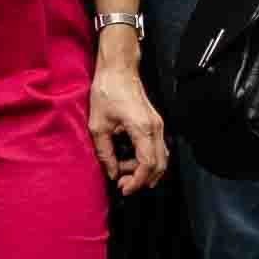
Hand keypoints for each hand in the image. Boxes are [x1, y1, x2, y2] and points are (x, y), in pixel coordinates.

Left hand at [89, 41, 168, 191]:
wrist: (118, 69)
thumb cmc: (107, 91)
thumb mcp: (98, 125)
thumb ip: (105, 153)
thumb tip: (111, 172)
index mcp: (142, 129)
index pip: (147, 165)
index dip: (136, 181)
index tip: (123, 188)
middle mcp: (155, 128)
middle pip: (159, 165)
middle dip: (141, 179)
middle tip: (122, 183)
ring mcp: (157, 125)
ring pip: (160, 158)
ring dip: (143, 170)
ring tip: (121, 170)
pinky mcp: (154, 123)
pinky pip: (157, 148)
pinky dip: (146, 159)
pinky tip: (129, 159)